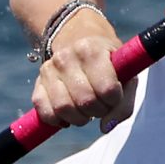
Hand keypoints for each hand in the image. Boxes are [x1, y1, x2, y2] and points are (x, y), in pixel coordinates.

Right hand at [31, 5, 135, 128]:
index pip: (107, 90)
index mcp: (91, 50)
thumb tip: (105, 127)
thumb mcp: (125, 72)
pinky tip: (69, 116)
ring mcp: (49, 70)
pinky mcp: (38, 83)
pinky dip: (58, 121)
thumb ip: (124, 102)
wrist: (77, 36)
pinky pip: (45, 112)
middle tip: (101, 104)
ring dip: (79, 119)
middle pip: (85, 102)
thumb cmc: (108, 61)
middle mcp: (67, 58)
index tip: (114, 95)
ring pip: (63, 109)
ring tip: (86, 111)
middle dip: (98, 111)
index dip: (115, 100)